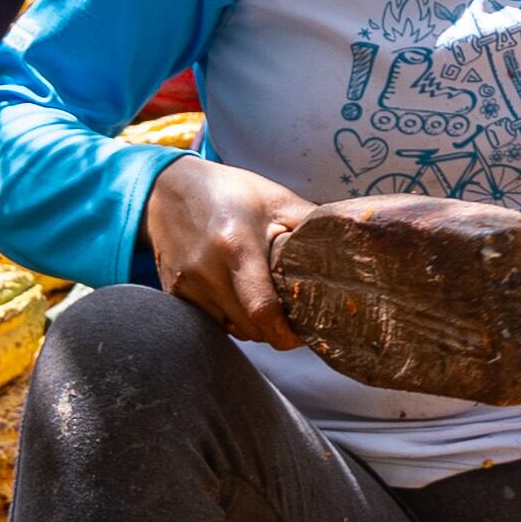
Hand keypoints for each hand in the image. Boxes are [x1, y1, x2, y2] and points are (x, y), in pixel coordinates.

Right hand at [140, 154, 317, 350]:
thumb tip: (350, 245)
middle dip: (274, 329)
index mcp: (236, 246)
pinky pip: (211, 322)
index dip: (286, 332)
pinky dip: (230, 318)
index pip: (263, 311)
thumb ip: (310, 225)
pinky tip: (239, 295)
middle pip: (249, 327)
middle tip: (293, 315)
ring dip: (252, 325)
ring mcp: (187, 285)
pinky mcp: (174, 293)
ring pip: (231, 329)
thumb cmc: (231, 192)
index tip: (304, 333)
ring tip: (266, 300)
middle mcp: (207, 271)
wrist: (170, 188)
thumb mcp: (277, 200)